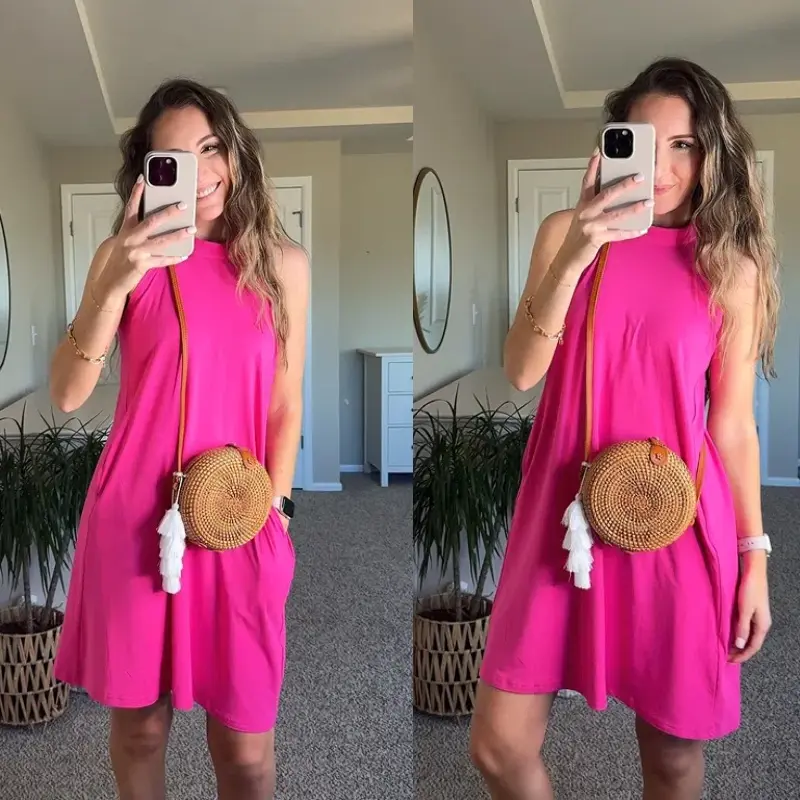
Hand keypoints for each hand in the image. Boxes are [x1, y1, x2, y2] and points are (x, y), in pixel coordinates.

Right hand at [96, 175, 195, 302]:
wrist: (109, 281)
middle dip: (169, 213)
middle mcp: (130, 238)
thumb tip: (156, 223)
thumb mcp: (123, 241)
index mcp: (125, 230)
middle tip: (182, 205)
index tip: (143, 179)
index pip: (131, 207)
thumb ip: (136, 231)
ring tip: (191, 230)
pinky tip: (185, 255)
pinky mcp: (141, 265)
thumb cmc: (118, 260)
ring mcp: (136, 251)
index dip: (137, 193)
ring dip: (178, 235)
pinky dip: (174, 258)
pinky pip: (162, 260)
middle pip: (151, 221)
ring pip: (161, 241)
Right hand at [552, 148, 652, 279]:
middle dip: (624, 185)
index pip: (588, 181)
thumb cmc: (577, 237)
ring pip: (615, 214)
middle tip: (640, 176)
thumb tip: (617, 192)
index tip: (600, 151)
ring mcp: (590, 226)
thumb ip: (596, 203)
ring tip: (648, 202)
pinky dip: (631, 232)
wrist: (567, 259)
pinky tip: (643, 229)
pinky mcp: (596, 239)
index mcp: (582, 204)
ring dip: (634, 208)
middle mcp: (585, 212)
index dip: (594, 166)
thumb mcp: (583, 216)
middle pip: (606, 195)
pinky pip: (618, 234)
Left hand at [729, 560, 770, 663]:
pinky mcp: (753, 611)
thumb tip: (740, 645)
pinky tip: (730, 633)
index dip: (742, 656)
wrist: (754, 572)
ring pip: (749, 636)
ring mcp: (758, 617)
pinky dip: (739, 634)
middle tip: (726, 657)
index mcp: (762, 626)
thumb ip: (742, 627)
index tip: (730, 661)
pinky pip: (746, 628)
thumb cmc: (750, 590)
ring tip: (727, 648)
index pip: (753, 647)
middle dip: (740, 652)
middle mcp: (762, 624)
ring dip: (739, 643)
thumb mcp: (745, 610)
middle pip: (752, 643)